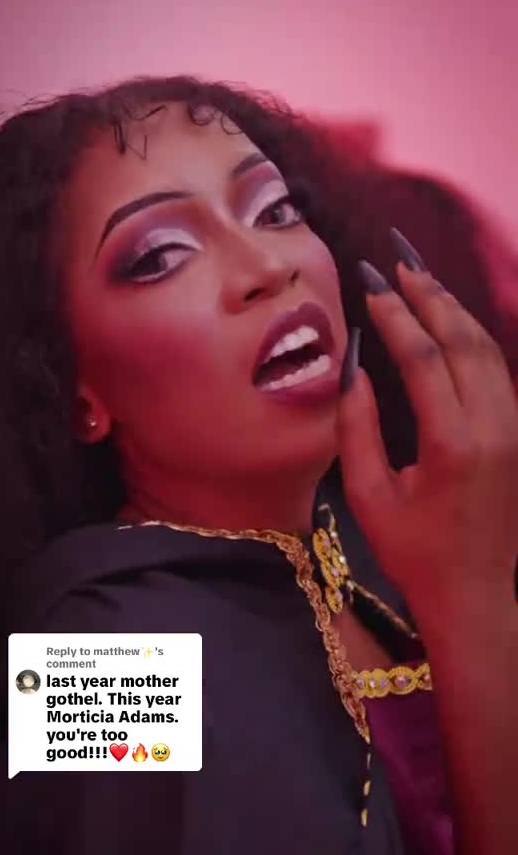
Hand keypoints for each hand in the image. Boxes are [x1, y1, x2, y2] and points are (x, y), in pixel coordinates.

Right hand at [337, 230, 517, 622]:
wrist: (475, 594)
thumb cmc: (414, 552)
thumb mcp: (369, 495)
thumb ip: (357, 426)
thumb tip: (353, 365)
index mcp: (453, 443)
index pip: (421, 356)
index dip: (393, 314)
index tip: (369, 284)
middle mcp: (494, 427)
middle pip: (462, 339)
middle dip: (428, 294)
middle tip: (396, 260)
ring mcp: (514, 429)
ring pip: (487, 349)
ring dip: (453, 309)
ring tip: (420, 278)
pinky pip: (497, 370)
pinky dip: (471, 336)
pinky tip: (449, 321)